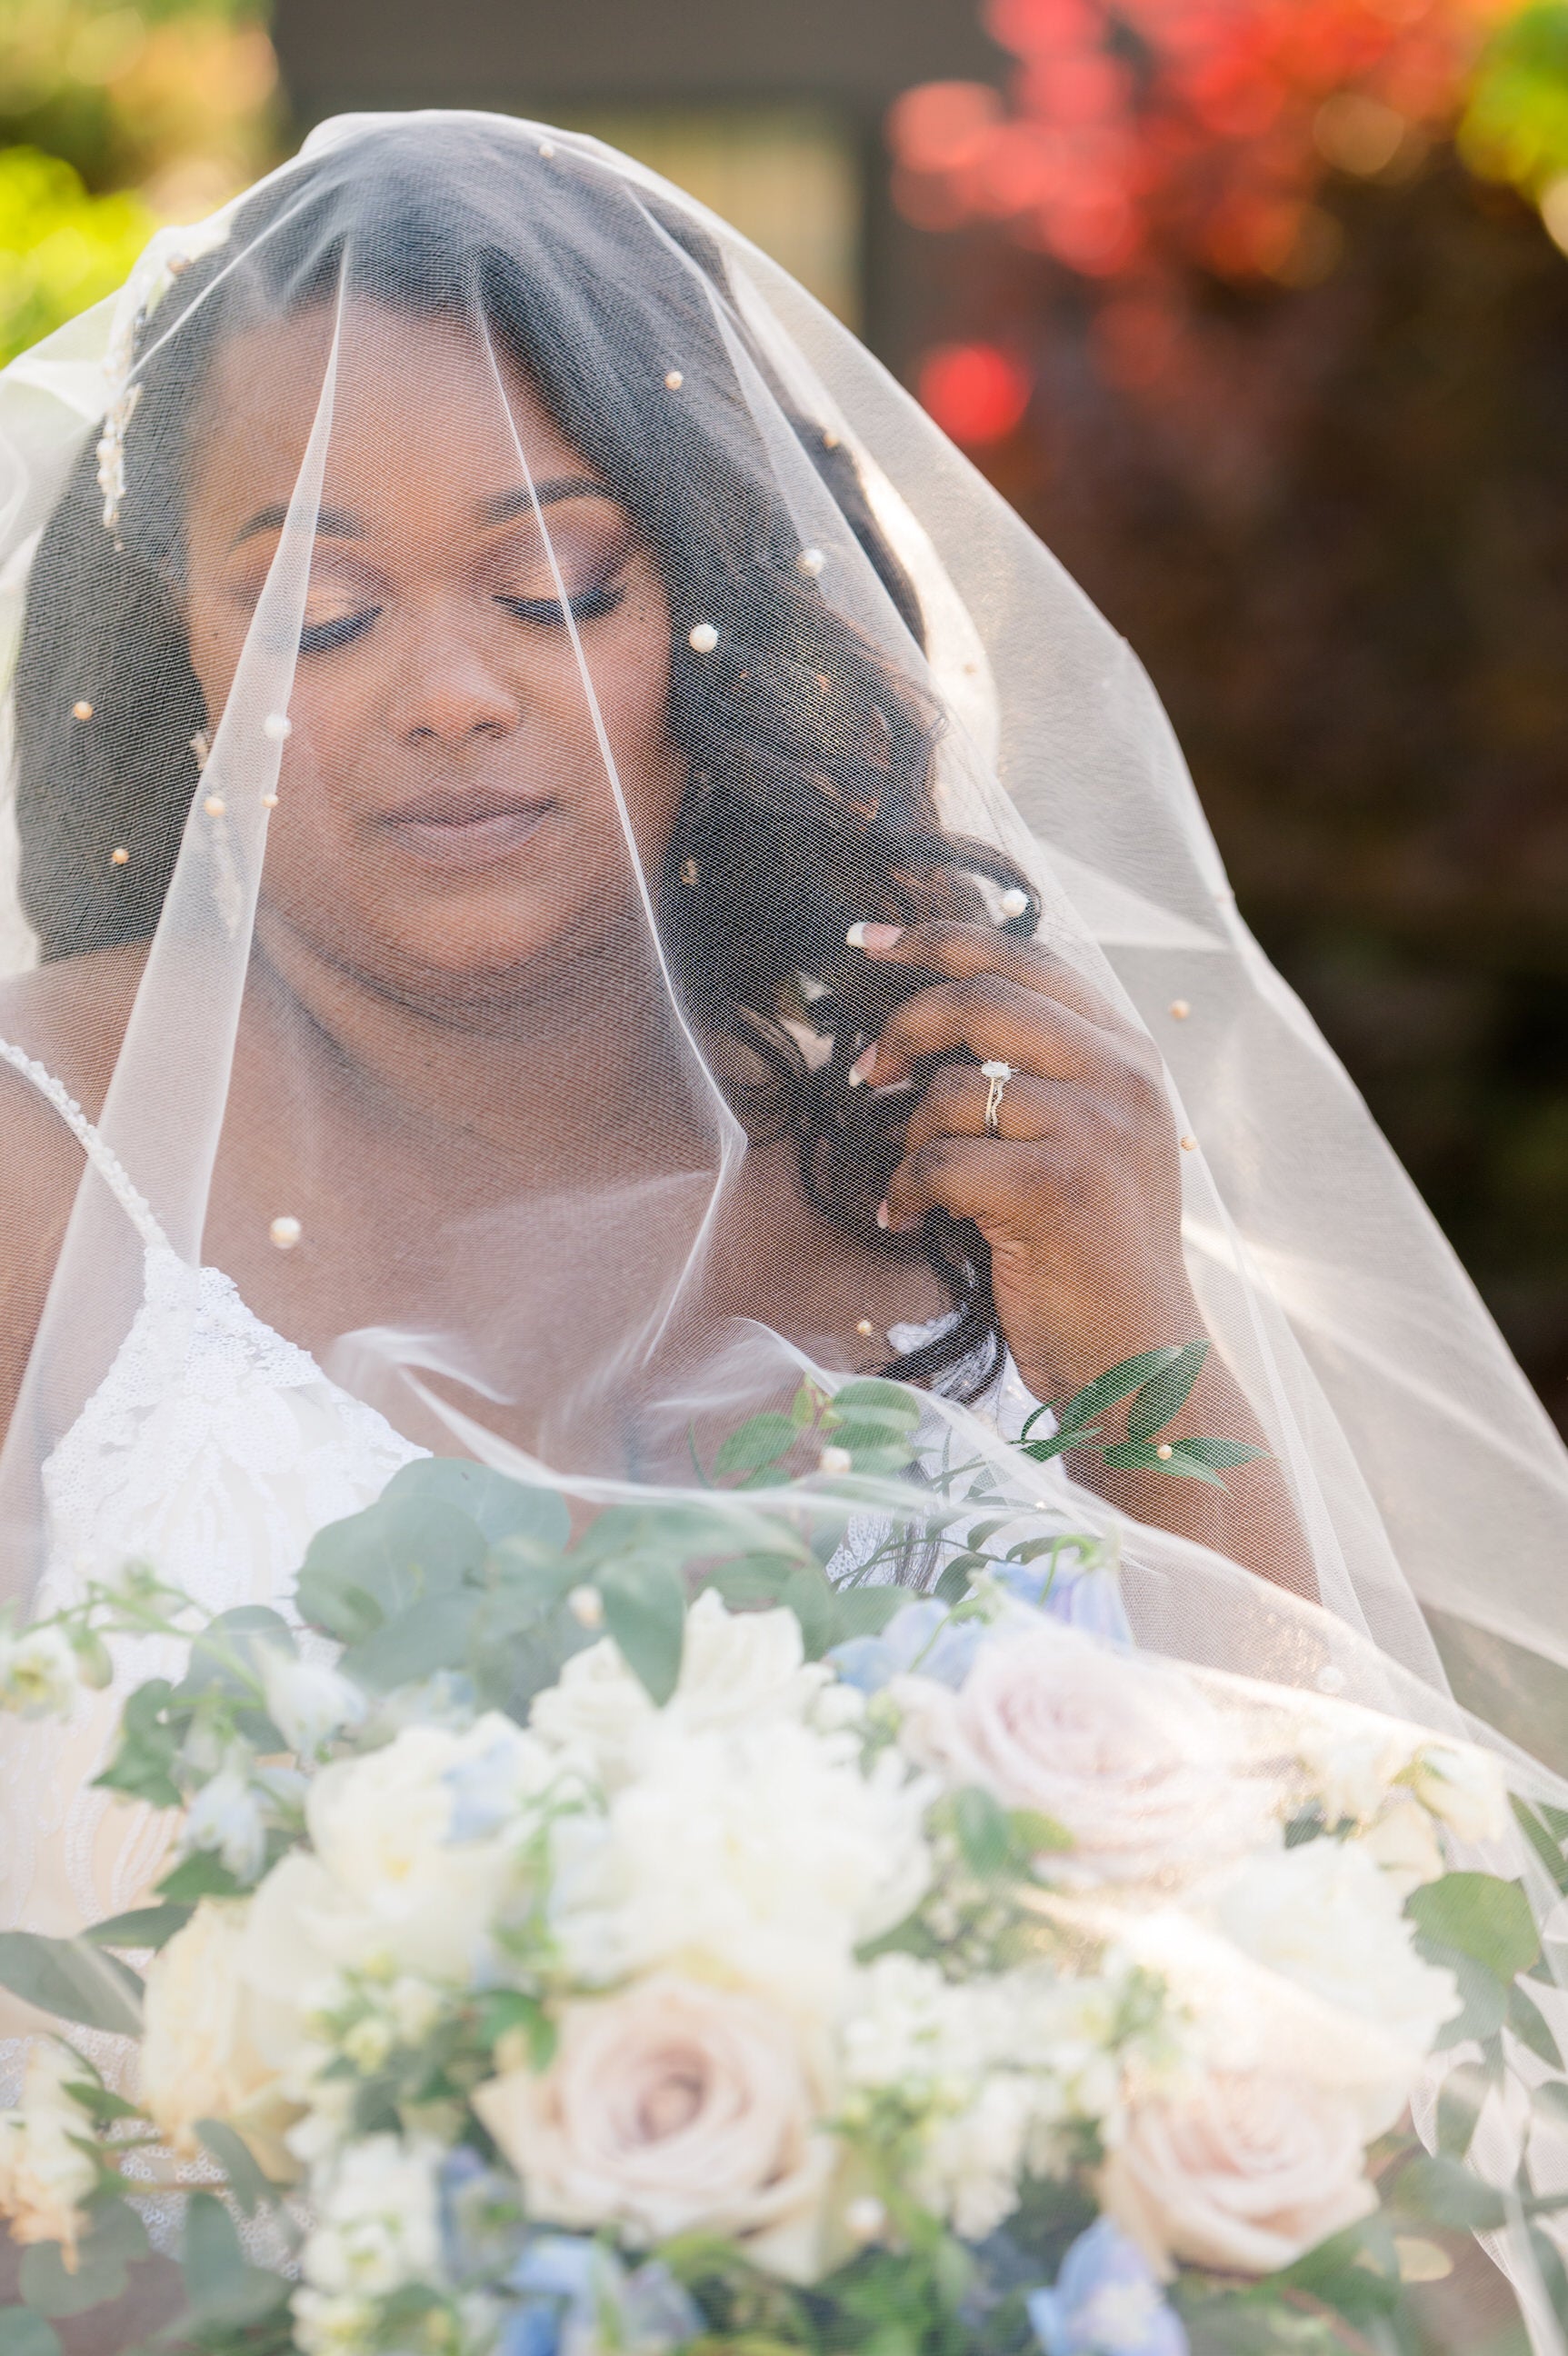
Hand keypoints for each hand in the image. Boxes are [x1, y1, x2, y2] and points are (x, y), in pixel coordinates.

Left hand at [846, 916, 1312, 1595]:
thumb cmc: (1093, 1262)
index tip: (866, 939)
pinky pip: (939, 1161)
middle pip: (982, 998)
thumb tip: (929, 1020)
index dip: (940, 939)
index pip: (1029, 959)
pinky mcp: (1058, 1188)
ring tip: (909, 1185)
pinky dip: (903, 1192)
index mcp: (1131, 1055)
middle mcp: (1125, 1077)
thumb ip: (1039, 1076)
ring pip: (952, 1090)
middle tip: (863, 1070)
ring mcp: (1097, 1129)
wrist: (1143, 1364)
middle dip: (904, 1023)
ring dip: (906, 1139)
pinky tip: (903, 1221)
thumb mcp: (1088, 1146)